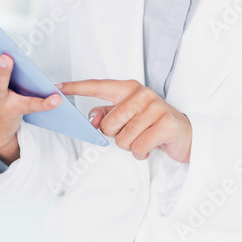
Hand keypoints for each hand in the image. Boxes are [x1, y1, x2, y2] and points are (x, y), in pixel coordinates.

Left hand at [56, 78, 191, 162]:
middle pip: (107, 125)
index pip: (98, 86)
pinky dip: (142, 154)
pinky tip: (152, 146)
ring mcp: (156, 108)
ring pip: (122, 140)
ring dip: (131, 147)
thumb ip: (107, 115)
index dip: (76, 87)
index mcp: (129, 88)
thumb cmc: (151, 125)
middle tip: (134, 133)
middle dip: (117, 136)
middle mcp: (142, 94)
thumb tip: (92, 120)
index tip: (56, 87)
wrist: (185, 135)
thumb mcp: (128, 117)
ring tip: (144, 139)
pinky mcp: (166, 124)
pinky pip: (138, 148)